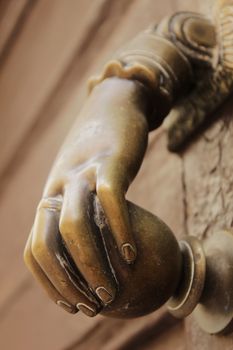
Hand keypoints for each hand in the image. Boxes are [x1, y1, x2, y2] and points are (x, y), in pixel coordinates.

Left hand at [24, 77, 149, 315]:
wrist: (112, 105)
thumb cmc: (100, 153)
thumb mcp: (84, 183)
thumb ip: (84, 212)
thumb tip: (92, 252)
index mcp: (50, 195)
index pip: (34, 248)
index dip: (48, 282)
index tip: (69, 306)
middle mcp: (60, 185)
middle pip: (49, 241)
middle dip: (67, 282)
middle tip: (92, 306)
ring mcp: (83, 172)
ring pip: (76, 224)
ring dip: (91, 265)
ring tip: (109, 291)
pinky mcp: (110, 160)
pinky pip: (111, 199)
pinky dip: (120, 230)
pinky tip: (131, 255)